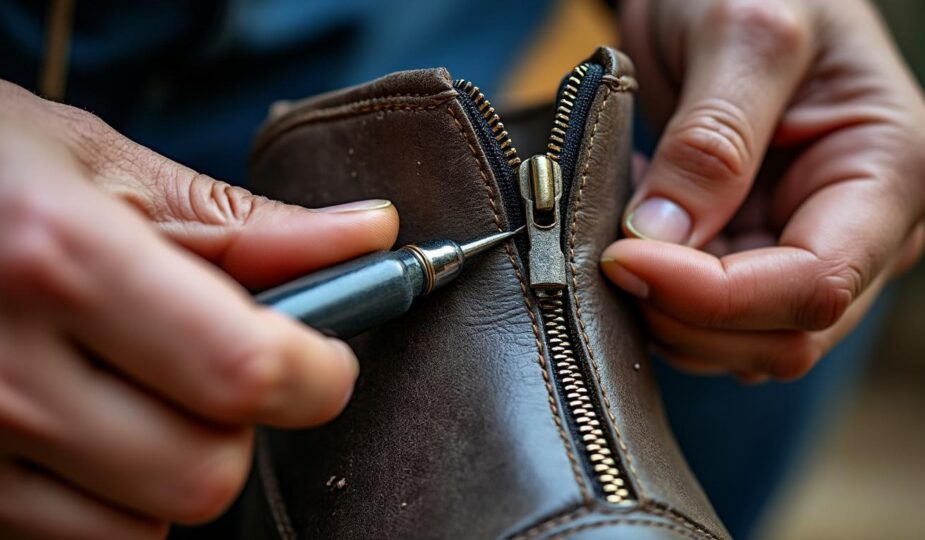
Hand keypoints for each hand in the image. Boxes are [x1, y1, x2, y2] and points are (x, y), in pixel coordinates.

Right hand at [0, 81, 397, 537]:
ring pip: (147, 528)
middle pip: (203, 473)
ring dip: (177, 466)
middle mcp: (3, 372)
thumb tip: (368, 237)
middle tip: (225, 368)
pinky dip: (116, 497)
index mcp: (59, 261)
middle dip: (243, 425)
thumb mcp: (103, 166)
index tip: (326, 360)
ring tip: (141, 389)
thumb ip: (246, 222)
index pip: (241, 372)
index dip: (315, 375)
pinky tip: (93, 425)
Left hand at [604, 0, 924, 380]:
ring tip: (622, 232)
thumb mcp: (740, 31)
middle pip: (780, 334)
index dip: (714, 296)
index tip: (623, 258)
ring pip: (737, 341)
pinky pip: (704, 314)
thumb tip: (663, 236)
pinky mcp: (753, 254)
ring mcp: (804, 247)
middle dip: (687, 315)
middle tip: (609, 253)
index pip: (814, 285)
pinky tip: (634, 234)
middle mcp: (860, 229)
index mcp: (887, 172)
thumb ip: (711, 136)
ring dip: (665, 312)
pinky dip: (656, 294)